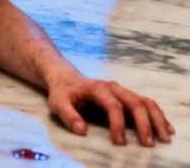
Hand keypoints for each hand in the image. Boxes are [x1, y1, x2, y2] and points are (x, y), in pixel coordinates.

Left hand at [46, 73, 173, 146]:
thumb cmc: (63, 93)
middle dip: (143, 123)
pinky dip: (158, 116)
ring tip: (164, 138)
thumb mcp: (58, 103)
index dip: (118, 124)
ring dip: (156, 119)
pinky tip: (167, 129)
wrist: (66, 79)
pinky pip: (147, 104)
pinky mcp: (127, 97)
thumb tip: (82, 131)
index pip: (113, 105)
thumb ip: (68, 116)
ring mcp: (122, 92)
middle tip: (148, 144)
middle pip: (134, 102)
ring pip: (145, 102)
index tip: (119, 143)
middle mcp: (113, 88)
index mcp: (97, 88)